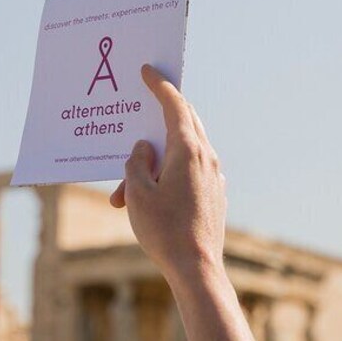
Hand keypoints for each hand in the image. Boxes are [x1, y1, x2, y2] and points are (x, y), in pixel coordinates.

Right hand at [110, 64, 227, 283]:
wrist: (197, 269)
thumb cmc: (164, 230)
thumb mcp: (137, 192)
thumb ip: (136, 162)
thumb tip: (144, 148)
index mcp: (188, 151)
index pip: (175, 106)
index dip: (160, 86)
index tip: (148, 71)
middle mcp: (207, 158)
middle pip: (185, 122)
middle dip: (160, 113)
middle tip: (145, 99)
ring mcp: (214, 177)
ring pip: (184, 150)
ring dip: (157, 156)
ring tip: (126, 186)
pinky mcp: (214, 194)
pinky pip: (190, 170)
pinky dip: (169, 171)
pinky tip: (150, 192)